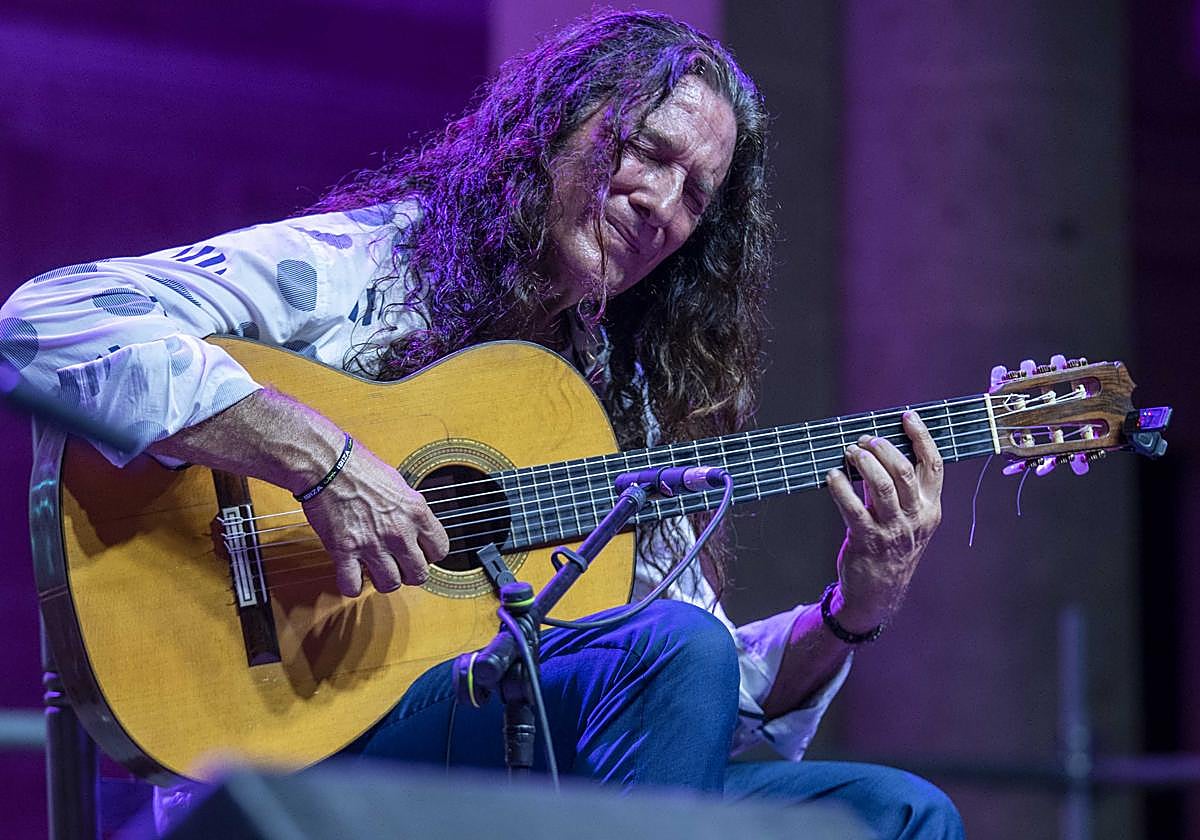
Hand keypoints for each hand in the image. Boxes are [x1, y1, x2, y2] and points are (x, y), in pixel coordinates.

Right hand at [302, 443, 449, 596]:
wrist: (328, 464)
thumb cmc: (360, 467)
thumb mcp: (399, 484)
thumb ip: (411, 509)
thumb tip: (416, 525)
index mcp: (416, 512)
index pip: (440, 550)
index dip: (430, 555)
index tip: (419, 552)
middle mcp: (399, 531)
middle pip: (419, 574)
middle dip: (409, 572)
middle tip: (398, 564)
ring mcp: (372, 543)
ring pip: (391, 584)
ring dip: (383, 580)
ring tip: (375, 568)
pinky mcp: (344, 551)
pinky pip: (353, 586)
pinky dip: (351, 585)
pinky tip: (351, 573)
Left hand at [826, 411, 942, 632]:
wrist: (879, 591)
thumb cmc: (891, 546)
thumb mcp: (908, 518)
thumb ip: (901, 488)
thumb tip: (880, 448)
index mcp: (930, 508)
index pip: (934, 465)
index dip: (922, 437)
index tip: (907, 416)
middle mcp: (916, 518)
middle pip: (906, 472)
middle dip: (884, 449)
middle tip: (866, 439)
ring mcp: (893, 530)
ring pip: (882, 487)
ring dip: (864, 464)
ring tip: (850, 451)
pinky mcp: (867, 540)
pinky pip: (853, 508)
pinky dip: (841, 488)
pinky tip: (832, 476)